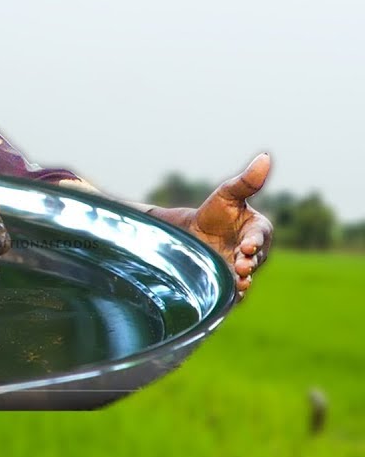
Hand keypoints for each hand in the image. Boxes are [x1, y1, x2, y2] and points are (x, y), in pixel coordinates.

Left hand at [146, 153, 273, 301]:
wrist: (191, 233)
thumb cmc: (214, 211)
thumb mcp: (227, 194)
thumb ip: (246, 181)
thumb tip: (265, 157)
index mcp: (258, 230)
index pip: (259, 236)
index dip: (255, 241)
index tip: (247, 246)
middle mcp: (254, 252)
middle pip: (255, 260)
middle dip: (249, 264)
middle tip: (241, 267)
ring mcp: (242, 268)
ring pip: (247, 277)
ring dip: (243, 282)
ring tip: (238, 284)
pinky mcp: (229, 282)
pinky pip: (234, 292)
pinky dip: (233, 296)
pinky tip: (226, 299)